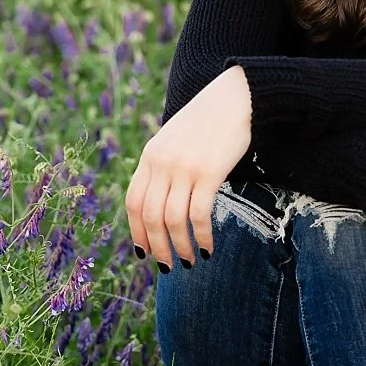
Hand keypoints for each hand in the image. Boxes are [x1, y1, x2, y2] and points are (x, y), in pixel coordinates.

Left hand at [124, 64, 251, 267]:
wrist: (233, 98)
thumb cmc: (205, 123)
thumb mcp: (172, 141)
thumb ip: (162, 168)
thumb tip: (157, 206)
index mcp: (150, 156)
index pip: (133, 202)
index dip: (136, 232)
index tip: (144, 252)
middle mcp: (162, 163)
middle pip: (150, 216)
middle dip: (157, 247)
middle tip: (168, 266)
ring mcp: (184, 168)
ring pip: (173, 221)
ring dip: (180, 247)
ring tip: (190, 261)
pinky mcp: (208, 172)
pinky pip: (199, 215)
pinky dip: (202, 237)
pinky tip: (208, 248)